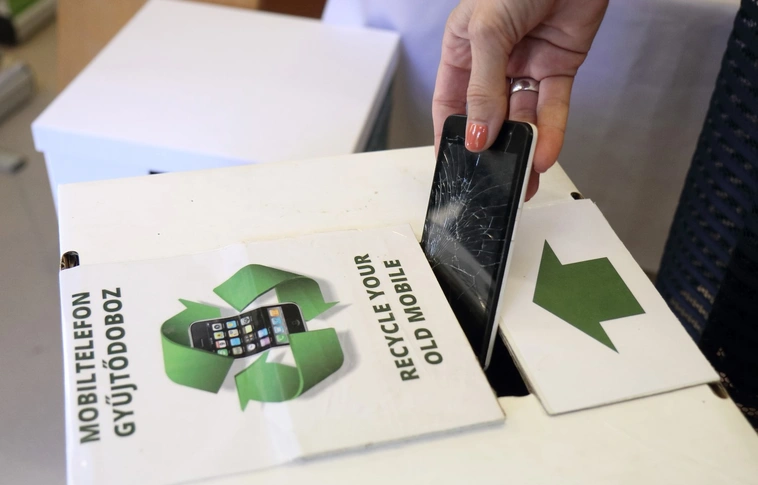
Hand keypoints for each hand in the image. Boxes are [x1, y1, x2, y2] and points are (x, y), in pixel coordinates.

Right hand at [432, 0, 607, 198]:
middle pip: (487, 116)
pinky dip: (551, 131)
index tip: (451, 166)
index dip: (449, 135)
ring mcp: (525, 65)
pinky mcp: (557, 66)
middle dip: (491, 148)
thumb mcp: (488, 31)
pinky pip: (552, 106)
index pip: (449, 103)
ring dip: (524, 148)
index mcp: (462, 49)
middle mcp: (491, 60)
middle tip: (493, 178)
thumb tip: (477, 133)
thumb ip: (482, 87)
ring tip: (523, 177)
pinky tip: (545, 154)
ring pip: (521, 117)